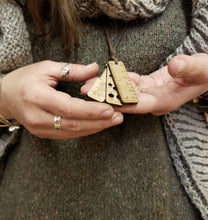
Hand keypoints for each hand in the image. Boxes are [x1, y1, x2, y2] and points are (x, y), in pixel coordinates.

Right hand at [0, 61, 122, 138]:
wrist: (5, 96)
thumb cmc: (25, 79)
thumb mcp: (47, 68)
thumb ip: (72, 70)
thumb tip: (95, 69)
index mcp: (36, 97)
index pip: (68, 107)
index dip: (90, 110)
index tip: (109, 109)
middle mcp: (37, 116)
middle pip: (73, 124)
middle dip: (98, 122)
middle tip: (118, 117)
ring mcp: (39, 128)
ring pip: (72, 132)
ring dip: (95, 128)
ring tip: (113, 122)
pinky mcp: (43, 133)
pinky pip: (67, 134)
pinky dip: (85, 130)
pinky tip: (98, 125)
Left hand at [81, 53, 207, 114]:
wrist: (200, 74)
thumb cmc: (202, 74)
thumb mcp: (200, 69)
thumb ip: (188, 68)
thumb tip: (174, 66)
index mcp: (164, 102)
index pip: (138, 104)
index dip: (121, 102)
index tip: (102, 100)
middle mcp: (152, 101)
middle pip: (126, 100)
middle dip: (106, 96)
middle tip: (86, 92)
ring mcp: (146, 94)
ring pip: (123, 92)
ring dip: (106, 88)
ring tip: (87, 84)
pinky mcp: (143, 85)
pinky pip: (127, 83)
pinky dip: (114, 80)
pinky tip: (101, 76)